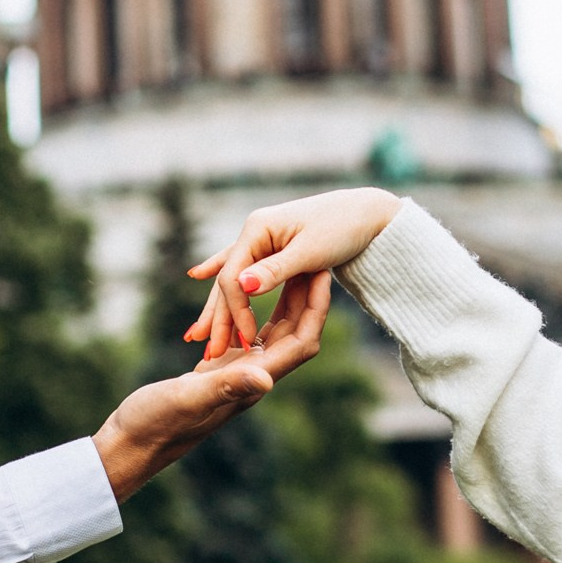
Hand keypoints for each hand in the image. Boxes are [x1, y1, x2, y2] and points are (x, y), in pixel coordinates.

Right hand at [93, 270, 332, 500]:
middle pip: (295, 334)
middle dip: (307, 298)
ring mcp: (237, 372)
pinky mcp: (220, 369)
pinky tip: (252, 291)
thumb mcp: (190, 399)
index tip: (321, 275)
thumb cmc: (156, 423)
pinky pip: (249, 334)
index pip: (301, 343)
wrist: (133, 442)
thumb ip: (226, 387)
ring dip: (286, 301)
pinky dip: (256, 310)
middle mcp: (253, 377)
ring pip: (274, 332)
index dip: (315, 310)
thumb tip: (267, 381)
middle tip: (312, 259)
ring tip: (290, 266)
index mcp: (254, 381)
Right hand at [185, 188, 402, 358]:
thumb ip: (275, 270)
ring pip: (235, 278)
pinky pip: (246, 268)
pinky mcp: (273, 245)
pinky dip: (231, 281)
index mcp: (258, 229)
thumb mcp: (311, 252)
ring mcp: (262, 237)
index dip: (236, 311)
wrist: (367, 210)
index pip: (233, 277)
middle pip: (229, 280)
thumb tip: (241, 286)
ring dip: (220, 307)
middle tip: (203, 352)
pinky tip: (198, 274)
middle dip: (217, 317)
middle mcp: (255, 231)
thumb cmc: (344, 228)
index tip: (242, 342)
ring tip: (194, 335)